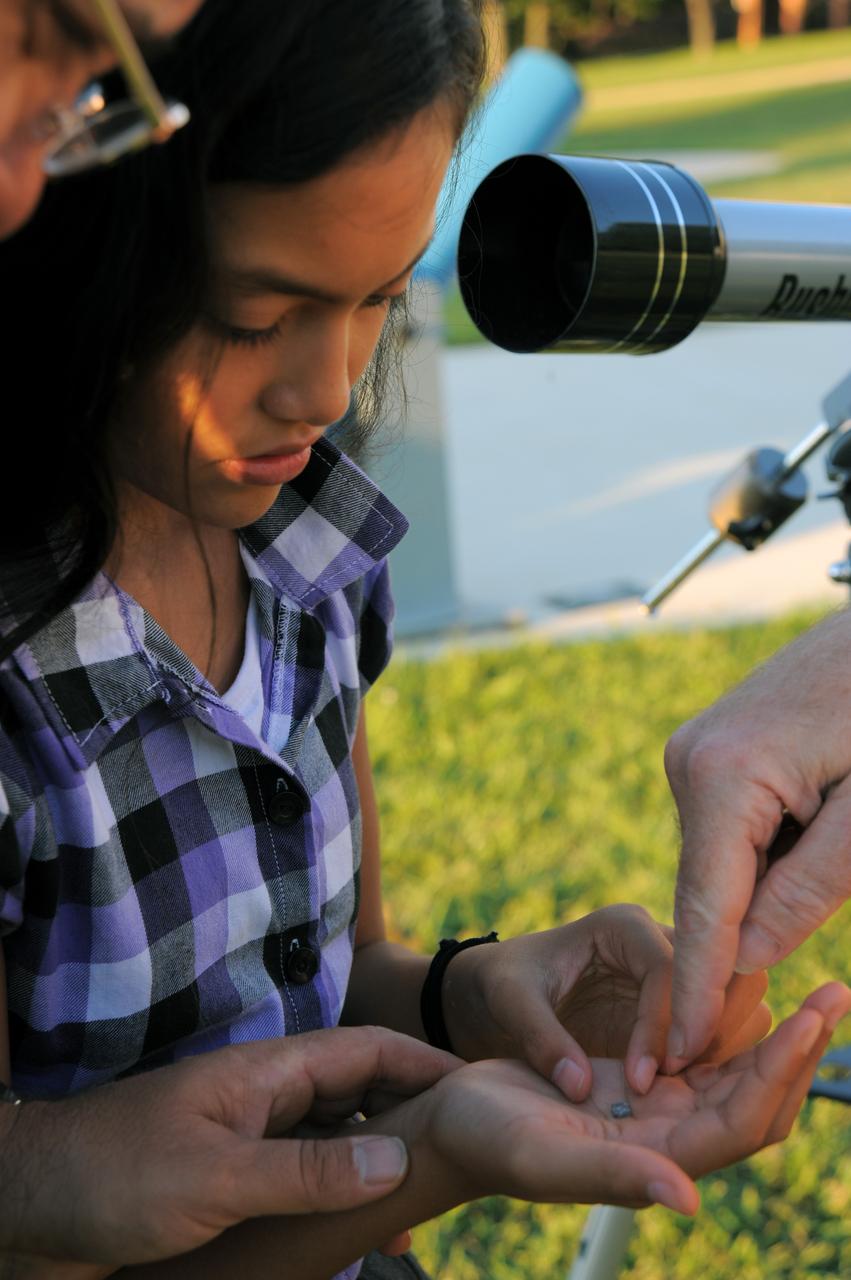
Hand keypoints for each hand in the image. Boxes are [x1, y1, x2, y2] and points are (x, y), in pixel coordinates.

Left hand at [0, 1027, 459, 1268]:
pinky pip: (305, 1175)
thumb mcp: (216, 1177)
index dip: (426, 1065)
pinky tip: (361, 1230)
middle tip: (470, 1155)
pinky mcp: (233, 1174)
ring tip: (426, 1206)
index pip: (366, 1052)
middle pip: (360, 1093)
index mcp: (267, 1072)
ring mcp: (250, 1135)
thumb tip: (397, 1156)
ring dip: (379, 1165)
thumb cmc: (113, 1176)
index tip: (483, 1089)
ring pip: (336, 1139)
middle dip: (416, 1120)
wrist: (31, 1205)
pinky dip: (341, 1195)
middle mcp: (266, 1096)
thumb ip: (305, 1169)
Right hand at [423, 983, 849, 1215]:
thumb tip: (692, 1198)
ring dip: (772, 1036)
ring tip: (805, 988)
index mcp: (656, 1159)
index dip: (782, 1072)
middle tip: (834, 993)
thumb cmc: (484, 1140)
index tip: (811, 1016)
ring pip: (735, 1074)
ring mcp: (656, 1111)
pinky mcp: (637, 1082)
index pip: (743, 1121)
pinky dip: (727, 1024)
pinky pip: (701, 1055)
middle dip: (798, 1050)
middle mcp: (669, 1139)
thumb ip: (614, 1175)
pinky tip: (737, 987)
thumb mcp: (542, 1158)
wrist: (449, 1122)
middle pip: (757, 1099)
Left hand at [441, 906, 769, 1100]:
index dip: (663, 1027)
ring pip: (741, 999)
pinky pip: (728, 1030)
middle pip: (726, 973)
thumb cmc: (505, 985)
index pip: (668, 969)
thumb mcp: (509, 1002)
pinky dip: (722, 1061)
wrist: (510, 990)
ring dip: (724, 1047)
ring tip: (683, 1093)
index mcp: (623, 927)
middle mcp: (663, 942)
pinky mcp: (687, 1010)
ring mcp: (682, 977)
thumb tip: (578, 1087)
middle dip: (711, 1031)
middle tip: (677, 1086)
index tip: (644, 1082)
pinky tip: (690, 1096)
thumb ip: (540, 1039)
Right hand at [664, 610, 850, 1067]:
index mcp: (721, 776)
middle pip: (708, 887)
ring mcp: (695, 752)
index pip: (704, 907)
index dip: (696, 987)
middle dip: (731, 951)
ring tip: (821, 870)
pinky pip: (731, 829)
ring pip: (722, 861)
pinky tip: (813, 841)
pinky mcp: (713, 751)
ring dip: (762, 896)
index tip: (681, 1053)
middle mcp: (689, 762)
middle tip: (742, 1021)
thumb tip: (750, 957)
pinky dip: (764, 861)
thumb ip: (809, 889)